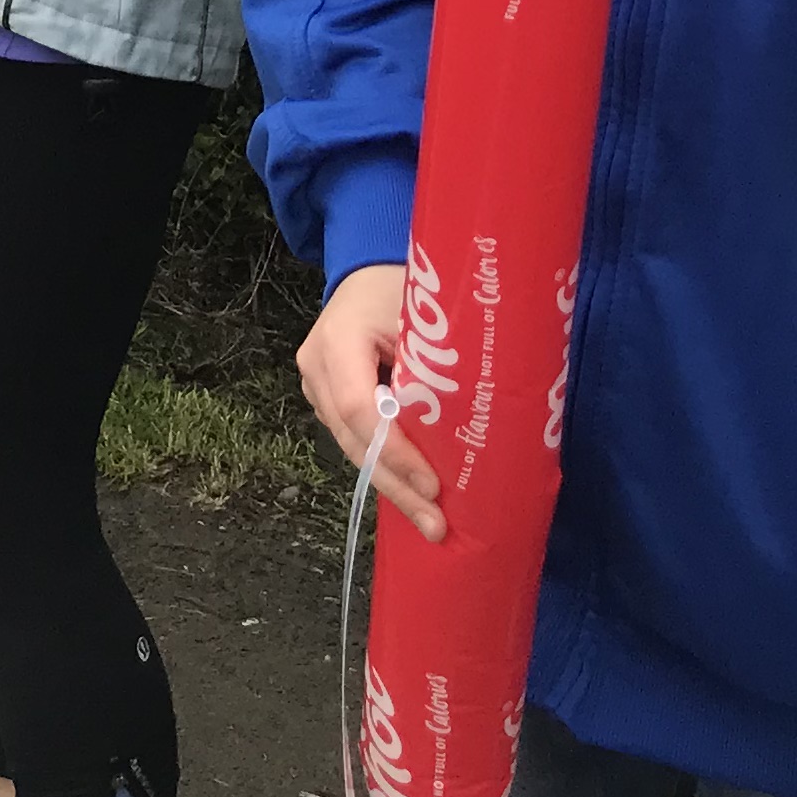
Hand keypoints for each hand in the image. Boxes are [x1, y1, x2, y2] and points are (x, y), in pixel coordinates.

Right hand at [298, 263, 444, 539]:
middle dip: (396, 485)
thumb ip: (438, 363)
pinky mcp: (325, 396)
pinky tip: (412, 492)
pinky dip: (384, 465)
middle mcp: (316, 365)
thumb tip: (481, 424)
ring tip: (430, 520)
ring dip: (391, 484)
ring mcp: (315, 383)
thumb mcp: (423, 313)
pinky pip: (353, 438)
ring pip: (350, 445)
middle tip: (436, 525)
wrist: (366, 271)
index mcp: (339, 338)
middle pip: (352, 438)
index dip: (396, 451)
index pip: (360, 407)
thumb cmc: (400, 285)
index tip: (434, 484)